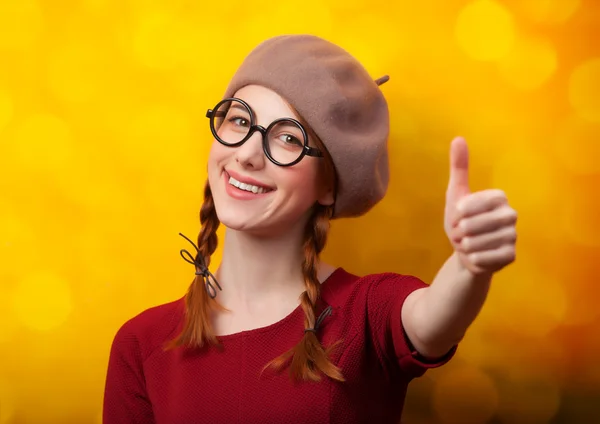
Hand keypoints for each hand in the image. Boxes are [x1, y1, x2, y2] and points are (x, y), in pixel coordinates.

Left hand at [444, 137, 516, 274]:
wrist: (466, 252)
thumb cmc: (461, 220)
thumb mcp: (455, 194)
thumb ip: (459, 167)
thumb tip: (458, 138)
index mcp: (499, 197)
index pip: (468, 205)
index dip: (456, 214)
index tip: (458, 216)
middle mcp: (511, 214)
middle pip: (471, 225)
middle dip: (459, 232)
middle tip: (462, 233)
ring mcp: (513, 236)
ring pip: (476, 242)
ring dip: (464, 245)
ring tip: (468, 243)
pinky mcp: (511, 255)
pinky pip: (483, 258)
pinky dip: (472, 258)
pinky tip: (475, 255)